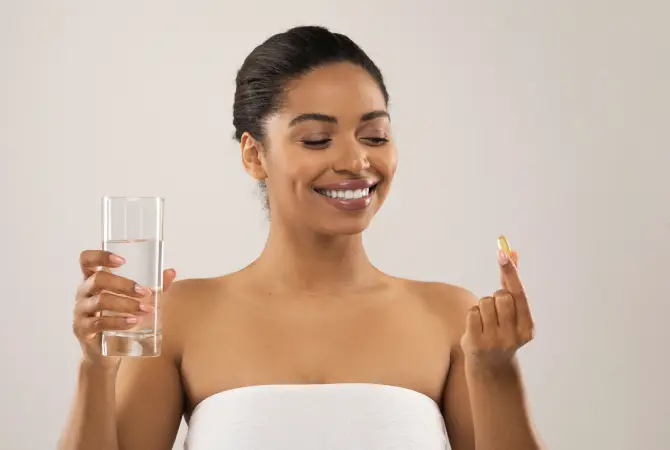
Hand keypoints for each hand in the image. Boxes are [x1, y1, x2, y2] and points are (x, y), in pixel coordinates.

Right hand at [73, 250, 176, 366]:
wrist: (103, 354)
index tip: (122, 260)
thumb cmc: (118, 319)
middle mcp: (83, 293)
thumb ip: (152, 286)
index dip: (100, 255)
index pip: (86, 260)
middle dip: (124, 284)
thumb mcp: (132, 300)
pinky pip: (99, 323)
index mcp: (92, 281)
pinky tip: (133, 322)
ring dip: (125, 304)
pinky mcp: (83, 331)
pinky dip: (118, 322)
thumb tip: (171, 272)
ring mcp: (81, 312)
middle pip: (98, 280)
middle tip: (145, 292)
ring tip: (145, 309)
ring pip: (100, 301)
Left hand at [461, 247, 534, 370]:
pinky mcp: (476, 342)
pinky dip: (473, 314)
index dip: (510, 272)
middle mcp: (513, 335)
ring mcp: (494, 340)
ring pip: (485, 302)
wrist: (491, 366)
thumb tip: (511, 252)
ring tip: (487, 320)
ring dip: (483, 306)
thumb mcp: (513, 312)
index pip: (518, 294)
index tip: (501, 253)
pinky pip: (472, 312)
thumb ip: (512, 283)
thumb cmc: (502, 331)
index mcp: (527, 327)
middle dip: (496, 296)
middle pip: (500, 296)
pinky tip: (477, 326)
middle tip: (496, 309)